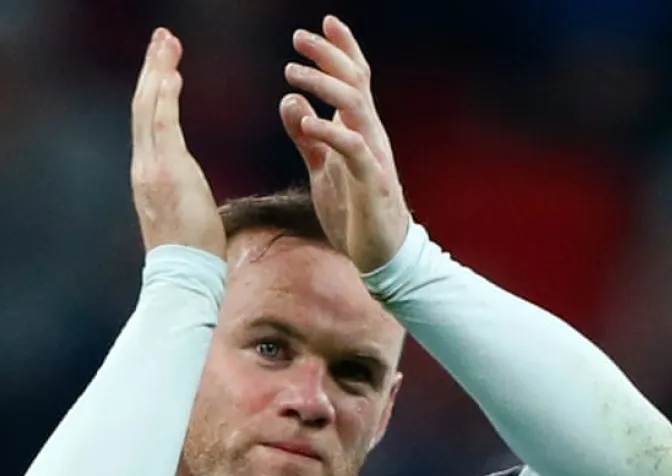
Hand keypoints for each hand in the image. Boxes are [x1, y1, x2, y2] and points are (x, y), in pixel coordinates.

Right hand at [130, 28, 223, 255]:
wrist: (183, 278)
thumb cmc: (191, 254)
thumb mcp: (184, 212)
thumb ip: (182, 190)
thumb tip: (189, 188)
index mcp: (149, 174)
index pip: (148, 121)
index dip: (154, 89)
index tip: (165, 64)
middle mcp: (144, 167)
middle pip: (143, 106)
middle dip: (152, 69)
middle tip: (162, 37)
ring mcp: (152, 169)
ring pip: (149, 109)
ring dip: (157, 72)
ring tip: (166, 43)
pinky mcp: (167, 173)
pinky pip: (163, 126)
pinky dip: (165, 98)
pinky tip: (171, 74)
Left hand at [281, 15, 409, 273]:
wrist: (381, 255)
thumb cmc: (354, 212)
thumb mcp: (322, 168)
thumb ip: (307, 136)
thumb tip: (290, 100)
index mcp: (360, 129)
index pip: (355, 79)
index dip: (341, 50)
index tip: (324, 23)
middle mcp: (371, 135)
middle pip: (355, 82)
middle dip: (329, 55)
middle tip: (299, 37)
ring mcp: (373, 156)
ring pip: (355, 107)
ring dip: (324, 86)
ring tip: (293, 75)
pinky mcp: (370, 181)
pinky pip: (352, 149)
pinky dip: (329, 133)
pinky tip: (307, 125)